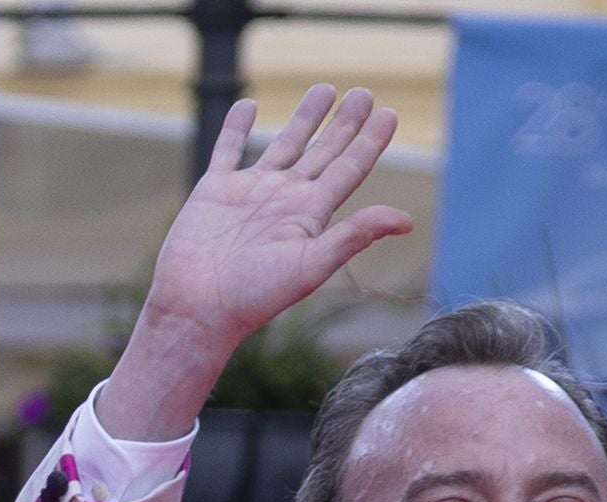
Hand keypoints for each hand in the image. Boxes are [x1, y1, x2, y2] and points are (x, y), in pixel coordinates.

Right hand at [99, 85, 411, 439]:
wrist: (199, 306)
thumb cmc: (255, 295)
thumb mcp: (312, 264)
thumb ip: (355, 235)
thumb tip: (407, 221)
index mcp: (310, 216)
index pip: (348, 170)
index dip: (370, 142)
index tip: (388, 114)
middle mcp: (284, 201)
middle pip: (322, 152)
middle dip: (343, 124)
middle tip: (364, 94)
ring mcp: (250, 193)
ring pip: (284, 144)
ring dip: (304, 118)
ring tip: (324, 89)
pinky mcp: (215, 190)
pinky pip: (228, 150)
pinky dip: (236, 127)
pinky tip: (247, 106)